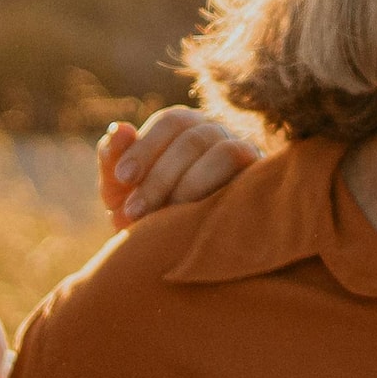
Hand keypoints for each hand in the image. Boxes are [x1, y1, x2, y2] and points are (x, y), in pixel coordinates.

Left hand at [101, 107, 261, 227]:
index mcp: (187, 128)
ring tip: (167, 219)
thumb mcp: (121, 191)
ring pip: (226, 154)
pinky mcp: (263, 186)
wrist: (176, 256)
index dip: (145, 147)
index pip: (173, 121)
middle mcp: (220, 136)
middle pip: (195, 138)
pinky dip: (222, 198)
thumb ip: (113, 160)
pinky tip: (196, 223)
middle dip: (160, 176)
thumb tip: (119, 128)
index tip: (124, 179)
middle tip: (134, 212)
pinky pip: (252, 180)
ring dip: (191, 186)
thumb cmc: (145, 215)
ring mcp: (247, 158)